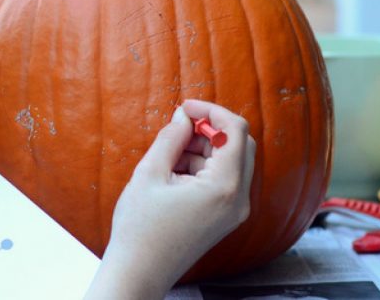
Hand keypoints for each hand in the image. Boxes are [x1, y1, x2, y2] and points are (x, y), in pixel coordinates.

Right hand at [85, 99, 255, 298]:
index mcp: (225, 187)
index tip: (185, 107)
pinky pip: (223, 180)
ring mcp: (234, 211)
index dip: (211, 110)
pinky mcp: (225, 218)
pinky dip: (203, 167)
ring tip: (168, 155)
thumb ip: (171, 138)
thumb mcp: (150, 173)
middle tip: (179, 126)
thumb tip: (184, 116)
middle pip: (240, 144)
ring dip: (204, 148)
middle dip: (210, 129)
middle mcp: (239, 200)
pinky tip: (173, 173)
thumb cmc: (140, 228)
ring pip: (231, 161)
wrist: (139, 272)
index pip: (236, 131)